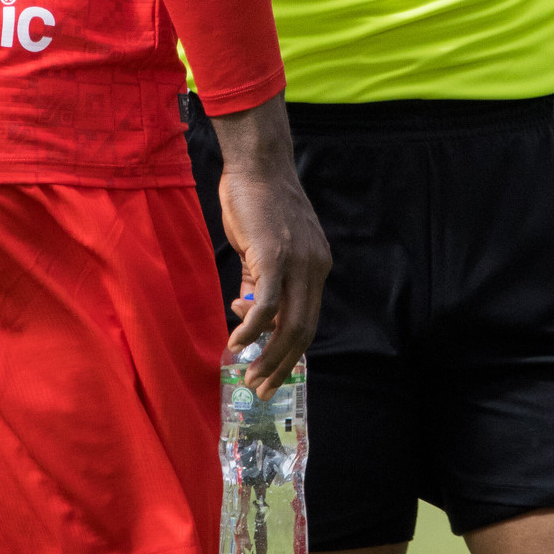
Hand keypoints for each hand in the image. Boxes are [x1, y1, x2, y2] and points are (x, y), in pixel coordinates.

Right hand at [211, 96, 330, 392]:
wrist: (257, 164)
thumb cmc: (257, 202)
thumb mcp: (266, 247)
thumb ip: (260, 280)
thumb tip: (247, 314)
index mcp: (317, 265)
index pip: (308, 319)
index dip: (291, 351)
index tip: (274, 374)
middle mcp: (314, 267)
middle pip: (304, 329)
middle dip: (282, 364)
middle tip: (261, 388)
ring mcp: (297, 262)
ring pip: (289, 323)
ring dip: (269, 355)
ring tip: (249, 376)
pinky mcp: (273, 255)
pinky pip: (265, 303)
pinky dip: (252, 328)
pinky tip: (237, 342)